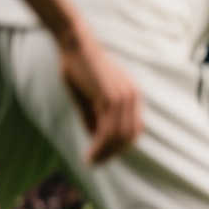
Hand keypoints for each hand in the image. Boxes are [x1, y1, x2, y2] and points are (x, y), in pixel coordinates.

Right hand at [57, 33, 140, 162]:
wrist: (75, 45)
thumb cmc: (79, 68)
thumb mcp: (90, 97)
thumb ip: (95, 117)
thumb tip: (96, 139)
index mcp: (132, 96)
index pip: (134, 130)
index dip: (120, 146)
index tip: (103, 156)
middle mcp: (133, 98)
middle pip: (129, 136)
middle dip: (113, 153)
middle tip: (95, 163)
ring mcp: (123, 98)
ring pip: (119, 137)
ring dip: (105, 153)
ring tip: (91, 162)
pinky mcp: (110, 97)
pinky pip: (108, 130)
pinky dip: (99, 146)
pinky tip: (89, 154)